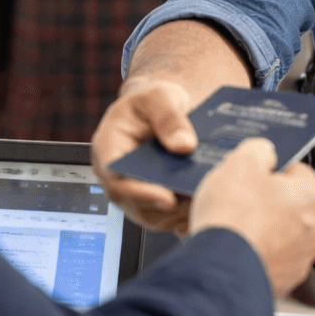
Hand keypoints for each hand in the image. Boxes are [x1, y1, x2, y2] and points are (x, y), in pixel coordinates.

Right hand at [91, 77, 198, 233]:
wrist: (159, 110)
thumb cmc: (152, 101)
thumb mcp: (160, 97)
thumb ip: (170, 118)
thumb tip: (184, 146)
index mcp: (108, 148)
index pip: (116, 178)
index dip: (140, 192)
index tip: (169, 197)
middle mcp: (115, 175)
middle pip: (134, 204)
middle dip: (167, 205)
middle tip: (198, 198)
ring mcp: (132, 190)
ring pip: (151, 216)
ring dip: (178, 213)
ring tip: (205, 197)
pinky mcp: (149, 200)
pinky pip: (164, 219)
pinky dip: (184, 216)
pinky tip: (204, 203)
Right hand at [191, 138, 314, 296]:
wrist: (218, 269)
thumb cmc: (233, 218)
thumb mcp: (241, 162)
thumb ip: (259, 149)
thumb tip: (264, 152)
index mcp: (312, 197)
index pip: (298, 172)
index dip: (271, 170)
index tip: (253, 173)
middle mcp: (314, 231)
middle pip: (290, 205)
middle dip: (266, 201)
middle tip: (238, 199)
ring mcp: (299, 260)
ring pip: (280, 235)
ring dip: (260, 230)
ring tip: (233, 226)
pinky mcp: (281, 283)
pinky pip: (268, 260)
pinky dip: (254, 254)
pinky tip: (234, 248)